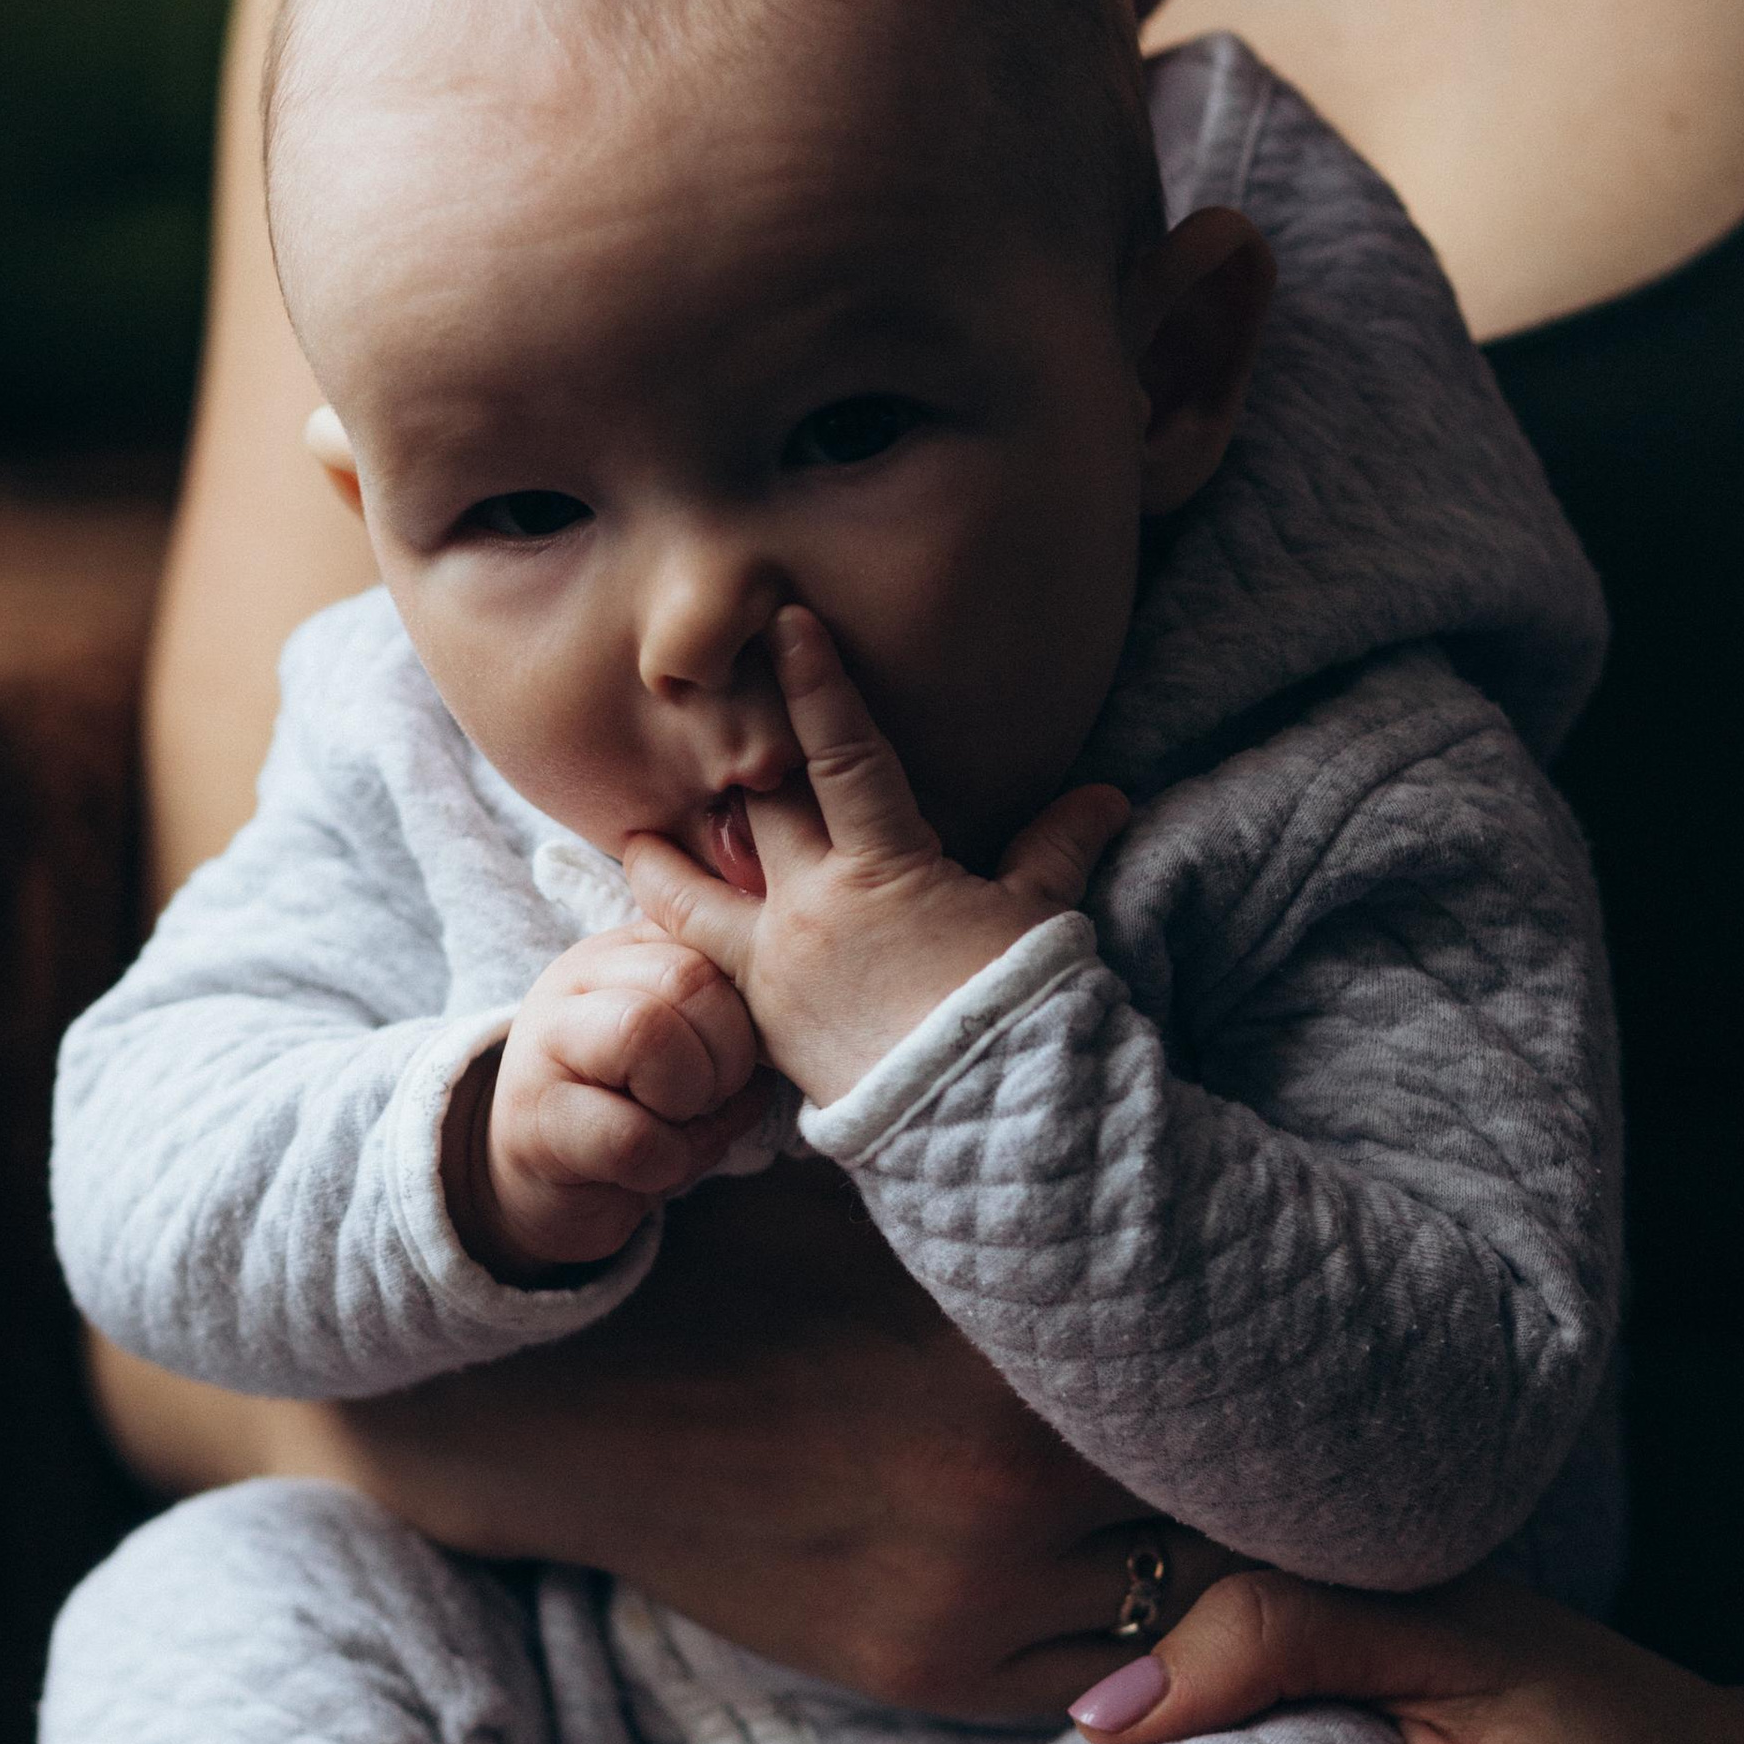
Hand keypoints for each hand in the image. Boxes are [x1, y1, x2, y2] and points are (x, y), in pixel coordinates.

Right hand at [450, 925, 764, 1283]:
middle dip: (728, 1053)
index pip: (714, 932)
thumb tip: (805, 996)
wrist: (544, 1182)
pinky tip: (656, 1165)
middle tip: (714, 1094)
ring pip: (646, 1032)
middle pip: (687, 977)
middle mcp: (579, 978)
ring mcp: (546, 1044)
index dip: (749, 1005)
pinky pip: (632, 1134)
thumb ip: (729, 1006)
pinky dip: (669, 1160)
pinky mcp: (537, 1121)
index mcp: (627, 947)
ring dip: (692, 1097)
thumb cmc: (638, 1105)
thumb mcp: (687, 1040)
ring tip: (680, 1122)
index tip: (743, 1054)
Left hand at [623, 605, 1125, 1110]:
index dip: (816, 683)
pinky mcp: (763, 1024)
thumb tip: (1109, 796)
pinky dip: (683, 941)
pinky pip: (707, 968)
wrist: (982, 1121)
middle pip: (755, 807)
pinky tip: (667, 929)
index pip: (842, 753)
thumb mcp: (1039, 918)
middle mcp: (812, 908)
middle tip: (700, 700)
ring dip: (664, 862)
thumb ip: (1056, 847)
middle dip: (733, 755)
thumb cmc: (1015, 1011)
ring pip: (694, 897)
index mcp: (882, 868)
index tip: (786, 621)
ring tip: (635, 836)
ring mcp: (777, 968)